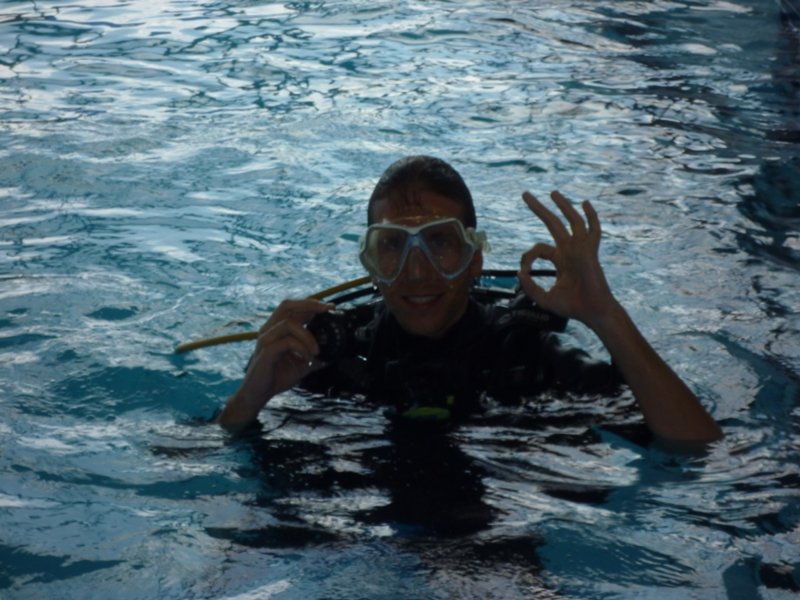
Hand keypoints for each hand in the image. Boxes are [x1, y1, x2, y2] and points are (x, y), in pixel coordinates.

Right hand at [217, 298, 331, 430]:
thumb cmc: (278, 376)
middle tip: (327, 310)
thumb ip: (315, 358)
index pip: (293, 307)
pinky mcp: (266, 351)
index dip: (311, 303)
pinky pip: (286, 342)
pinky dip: (301, 348)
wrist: (260, 393)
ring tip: (317, 351)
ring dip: (308, 335)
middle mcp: (270, 330)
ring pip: (288, 323)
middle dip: (309, 304)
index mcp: (278, 329)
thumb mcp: (303, 365)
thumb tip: (332, 356)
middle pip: (287, 305)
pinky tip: (308, 358)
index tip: (330, 307)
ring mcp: (266, 339)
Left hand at [517, 191, 616, 328]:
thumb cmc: (572, 307)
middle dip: (538, 209)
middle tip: (525, 194)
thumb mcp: (544, 298)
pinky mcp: (590, 252)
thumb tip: (520, 273)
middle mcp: (569, 251)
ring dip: (563, 205)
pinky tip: (585, 203)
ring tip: (552, 193)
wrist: (591, 312)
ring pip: (572, 221)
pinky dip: (591, 217)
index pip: (537, 248)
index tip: (525, 272)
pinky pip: (593, 231)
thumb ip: (530, 287)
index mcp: (559, 260)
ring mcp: (580, 249)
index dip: (527, 257)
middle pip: (552, 224)